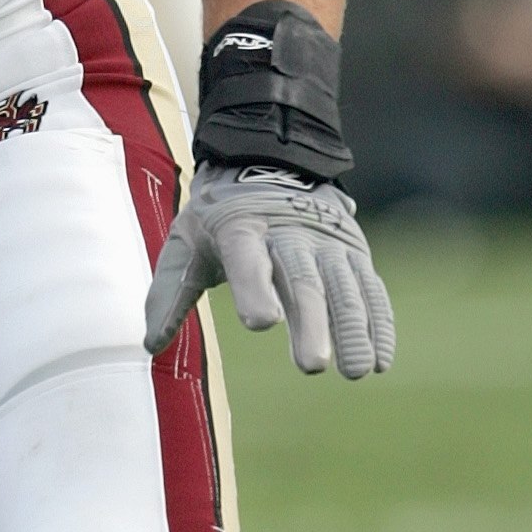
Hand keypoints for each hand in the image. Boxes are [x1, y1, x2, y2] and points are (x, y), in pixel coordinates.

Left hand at [145, 162, 394, 378]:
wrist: (268, 160)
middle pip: (302, 279)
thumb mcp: (185, 241)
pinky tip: (379, 360)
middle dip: (311, 323)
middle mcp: (288, 231)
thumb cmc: (219, 216)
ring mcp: (326, 239)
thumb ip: (168, 292)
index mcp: (240, 227)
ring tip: (356, 371)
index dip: (254, 288)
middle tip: (313, 366)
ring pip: (343, 285)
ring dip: (353, 329)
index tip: (262, 322)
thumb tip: (151, 344)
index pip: (247, 258)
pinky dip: (378, 323)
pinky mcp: (353, 249)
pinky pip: (370, 288)